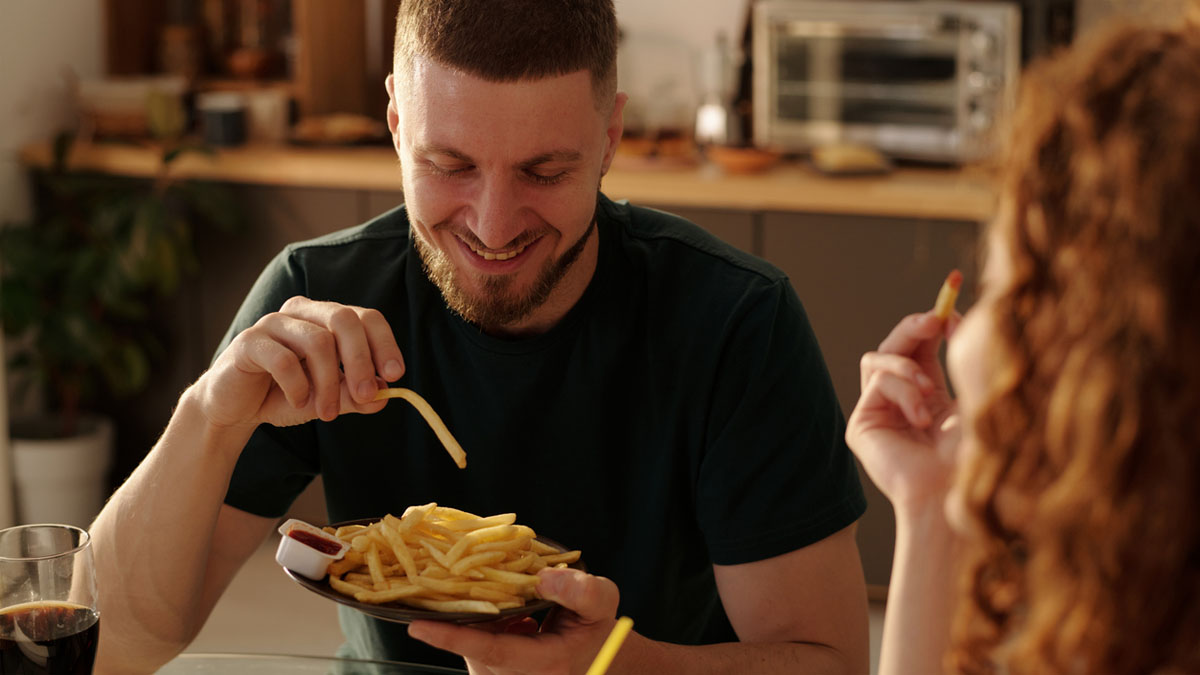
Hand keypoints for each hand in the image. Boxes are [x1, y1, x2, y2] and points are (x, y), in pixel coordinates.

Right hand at [194, 296, 405, 429]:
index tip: (395, 375)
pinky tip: (298, 402)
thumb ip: (356, 395)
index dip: (384, 343)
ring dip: (329, 384)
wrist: (235, 408)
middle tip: (366, 396)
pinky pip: (283, 359)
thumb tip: (386, 394)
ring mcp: (273, 323)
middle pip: (344, 319)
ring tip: (326, 413)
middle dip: (361, 361)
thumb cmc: (285, 395)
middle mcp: (302, 312)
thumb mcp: (328, 398)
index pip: (365, 317)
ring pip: (318, 341)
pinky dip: (298, 386)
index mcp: (326, 318)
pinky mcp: (249, 341)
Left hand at [407, 568, 622, 674]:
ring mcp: (496, 674)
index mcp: (544, 665)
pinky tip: (474, 591)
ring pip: (466, 638)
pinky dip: (466, 613)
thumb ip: (581, 591)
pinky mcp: (486, 666)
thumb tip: (543, 577)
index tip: (418, 626)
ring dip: (459, 608)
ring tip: (458, 576)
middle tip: (434, 572)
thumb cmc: (593, 626)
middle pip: (470, 642)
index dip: (454, 638)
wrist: (589, 652)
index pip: (492, 652)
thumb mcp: (601, 603)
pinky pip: (467, 637)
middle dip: (450, 609)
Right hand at [846, 311, 961, 513]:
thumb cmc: (973, 454)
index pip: (921, 343)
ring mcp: (877, 411)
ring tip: (932, 390)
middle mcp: (899, 399)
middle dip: (914, 327)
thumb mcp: (973, 394)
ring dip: (907, 365)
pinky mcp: (861, 425)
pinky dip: (903, 392)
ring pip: (877, 358)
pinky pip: (878, 384)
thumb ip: (961, 356)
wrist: (956, 493)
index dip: (932, 317)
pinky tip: (922, 418)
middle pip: (894, 343)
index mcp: (928, 391)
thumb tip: (955, 316)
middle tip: (935, 319)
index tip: (950, 289)